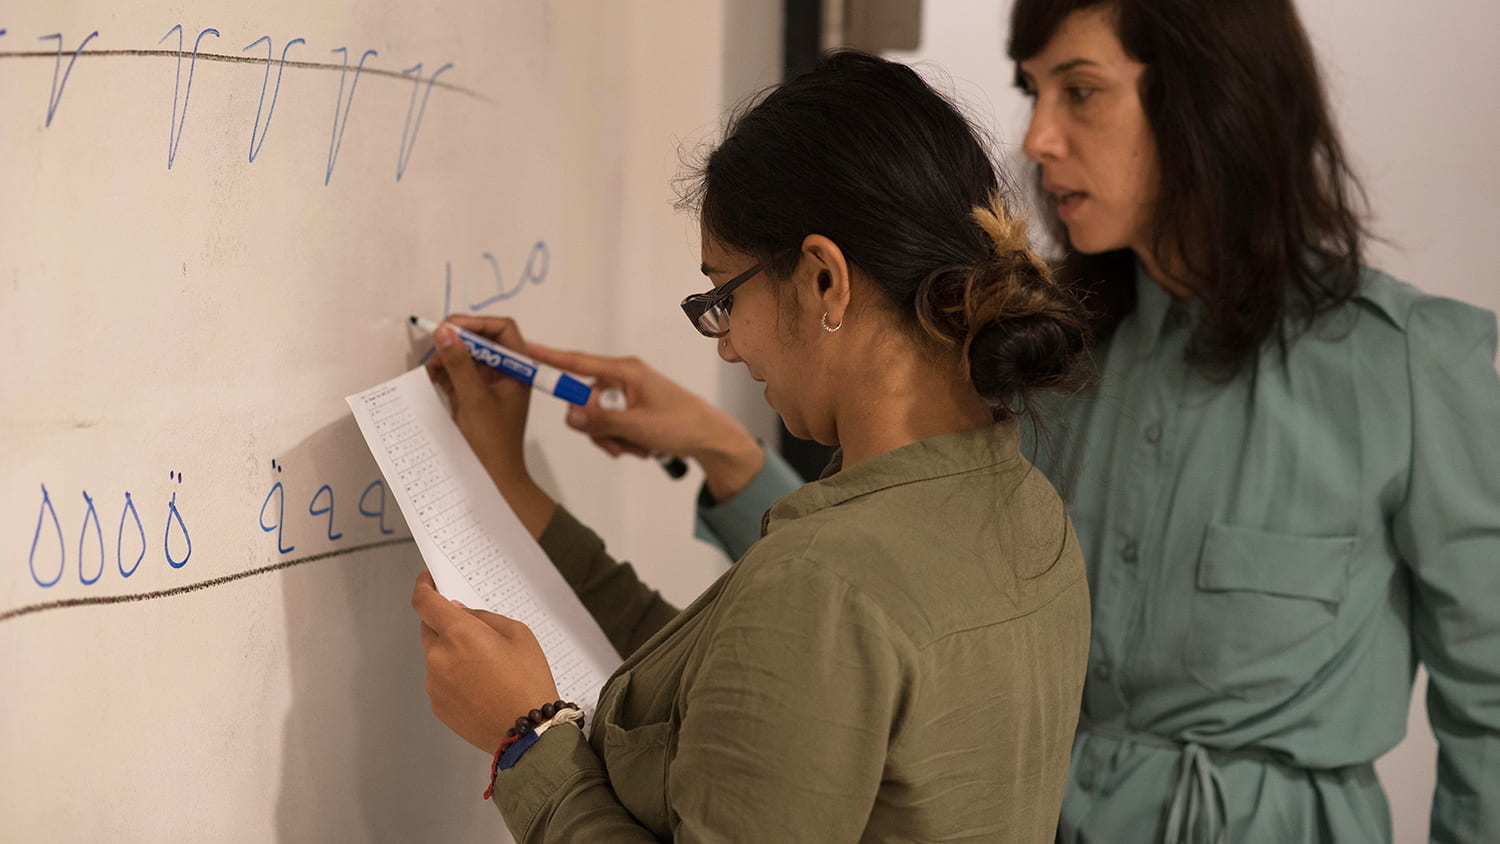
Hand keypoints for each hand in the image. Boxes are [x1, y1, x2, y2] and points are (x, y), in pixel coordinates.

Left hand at [412, 572, 560, 751]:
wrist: (528, 732)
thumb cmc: (528, 682)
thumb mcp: (518, 634)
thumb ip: (484, 618)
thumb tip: (458, 612)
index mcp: (459, 633)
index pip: (424, 602)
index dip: (423, 587)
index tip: (428, 582)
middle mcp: (440, 657)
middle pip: (429, 629)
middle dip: (446, 625)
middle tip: (474, 635)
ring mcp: (434, 683)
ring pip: (436, 657)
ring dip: (452, 654)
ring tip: (486, 670)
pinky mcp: (437, 705)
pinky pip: (440, 681)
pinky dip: (454, 678)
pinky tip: (480, 687)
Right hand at [424, 314, 555, 535]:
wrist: (492, 477)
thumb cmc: (492, 442)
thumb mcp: (475, 399)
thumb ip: (460, 363)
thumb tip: (444, 331)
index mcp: (518, 369)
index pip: (503, 329)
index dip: (478, 323)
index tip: (451, 328)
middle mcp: (505, 371)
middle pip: (480, 339)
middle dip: (457, 340)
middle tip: (435, 349)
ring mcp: (488, 382)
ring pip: (465, 354)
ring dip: (446, 356)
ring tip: (432, 370)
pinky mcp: (472, 393)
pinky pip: (456, 371)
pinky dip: (442, 371)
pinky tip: (431, 378)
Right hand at [527, 343, 765, 501]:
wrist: (710, 437)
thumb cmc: (681, 425)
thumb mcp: (638, 426)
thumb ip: (601, 421)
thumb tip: (569, 415)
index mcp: (624, 371)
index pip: (577, 361)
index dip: (548, 357)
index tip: (524, 349)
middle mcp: (622, 377)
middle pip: (583, 400)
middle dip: (597, 428)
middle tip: (619, 445)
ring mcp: (626, 392)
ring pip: (595, 418)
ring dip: (610, 438)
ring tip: (636, 448)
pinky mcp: (631, 406)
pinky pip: (609, 424)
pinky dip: (619, 440)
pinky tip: (639, 447)